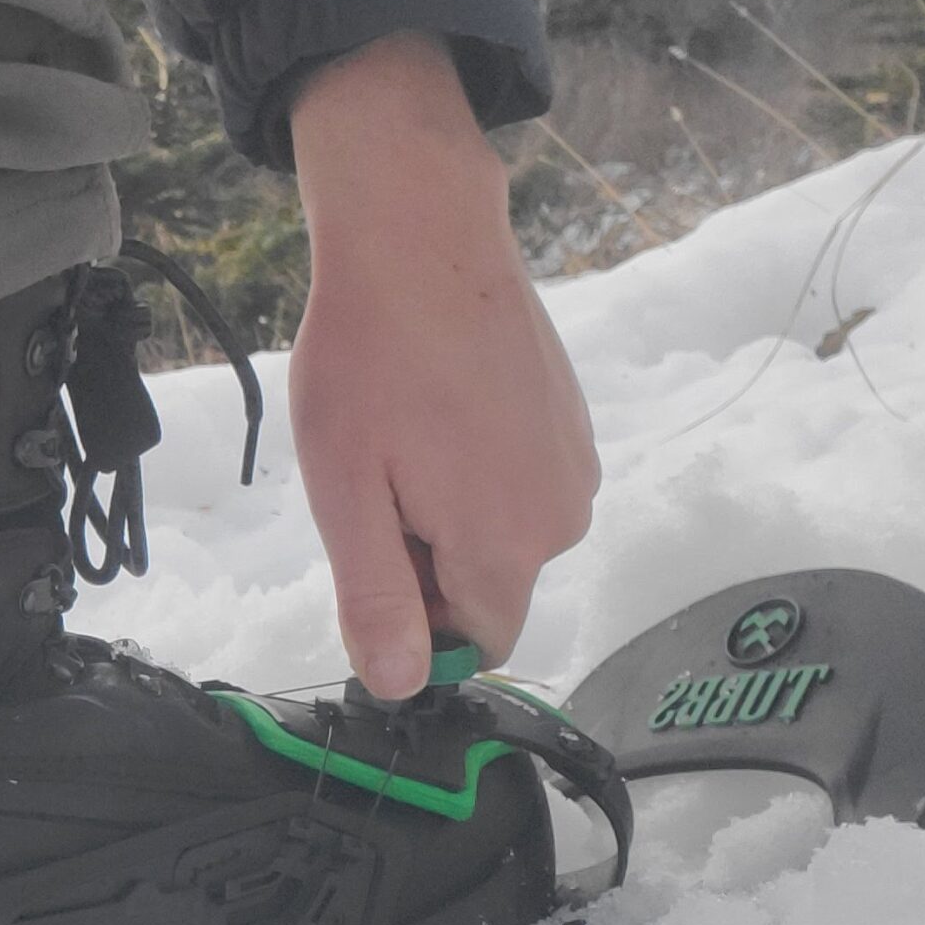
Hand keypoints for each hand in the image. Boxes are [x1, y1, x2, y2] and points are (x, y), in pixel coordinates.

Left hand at [285, 32, 597, 698]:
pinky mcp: (572, 422)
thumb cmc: (371, 362)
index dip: (421, 624)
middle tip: (378, 481)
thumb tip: (400, 684)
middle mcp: (565, 514)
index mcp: (510, 545)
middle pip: (490, 586)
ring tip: (404, 437)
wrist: (420, 239)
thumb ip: (378, 600)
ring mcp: (577, 462)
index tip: (376, 557)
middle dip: (428, 560)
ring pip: (501, 533)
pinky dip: (474, 466)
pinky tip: (436, 410)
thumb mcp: (348, 495)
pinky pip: (519, 482)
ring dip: (446, 510)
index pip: (481, 641)